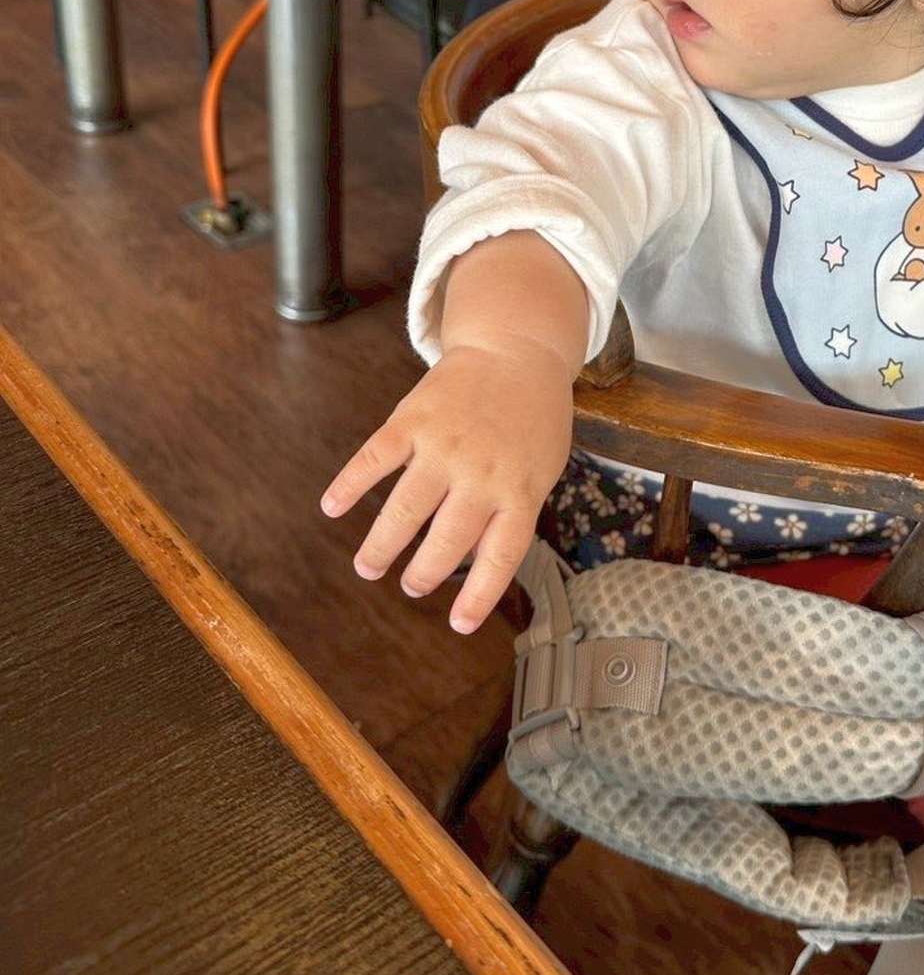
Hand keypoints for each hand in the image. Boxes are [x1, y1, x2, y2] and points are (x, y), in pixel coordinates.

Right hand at [321, 341, 574, 632]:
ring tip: (368, 567)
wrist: (517, 349)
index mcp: (520, 491)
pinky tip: (331, 506)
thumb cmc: (532, 418)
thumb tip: (472, 563)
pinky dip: (350, 484)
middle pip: (446, 540)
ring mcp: (445, 445)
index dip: (478, 596)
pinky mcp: (414, 419)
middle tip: (410, 587)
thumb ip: (511, 512)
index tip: (458, 625)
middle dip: (422, 573)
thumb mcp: (541, 468)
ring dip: (382, 544)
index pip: (499, 557)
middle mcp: (482, 473)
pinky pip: (375, 458)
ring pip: (406, 509)